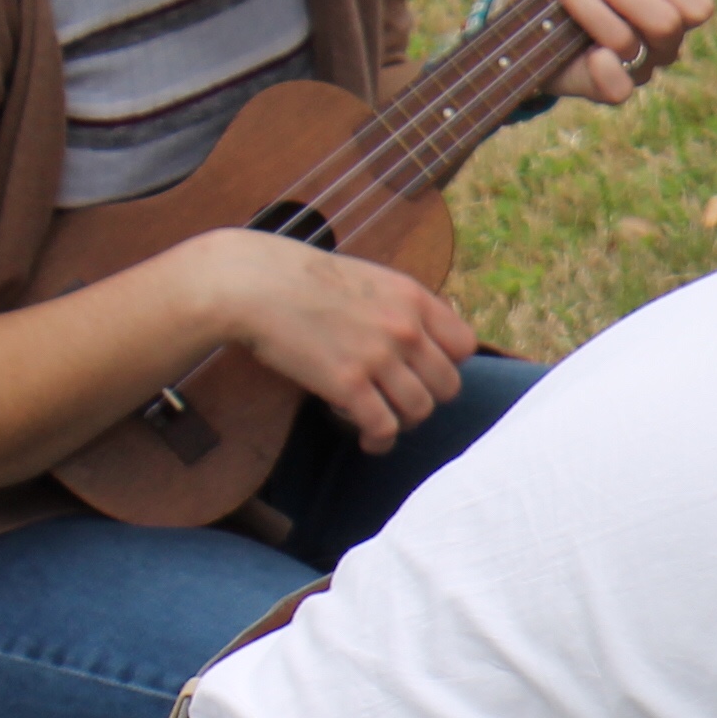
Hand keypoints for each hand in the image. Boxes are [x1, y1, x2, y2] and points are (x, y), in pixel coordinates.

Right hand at [189, 232, 478, 451]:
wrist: (252, 282)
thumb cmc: (302, 278)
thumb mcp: (367, 278)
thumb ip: (400, 307)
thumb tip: (422, 339)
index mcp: (412, 297)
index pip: (464, 345)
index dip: (448, 363)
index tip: (423, 371)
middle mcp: (404, 327)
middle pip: (448, 386)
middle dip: (426, 397)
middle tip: (399, 400)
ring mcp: (379, 357)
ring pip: (420, 411)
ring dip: (402, 421)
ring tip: (380, 418)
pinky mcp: (349, 384)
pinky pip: (384, 428)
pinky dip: (379, 439)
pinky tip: (366, 438)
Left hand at [518, 0, 716, 107]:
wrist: (520, 8)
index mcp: (668, 1)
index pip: (698, 4)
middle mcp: (661, 40)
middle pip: (670, 25)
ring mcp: (637, 67)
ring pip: (632, 44)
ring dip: (591, 11)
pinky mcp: (608, 89)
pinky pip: (619, 87)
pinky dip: (599, 63)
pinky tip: (583, 48)